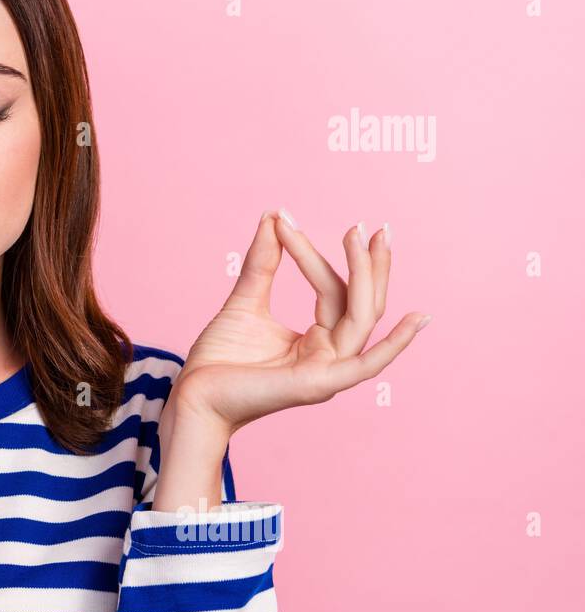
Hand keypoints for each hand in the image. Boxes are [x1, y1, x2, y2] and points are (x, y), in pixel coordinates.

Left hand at [169, 208, 430, 436]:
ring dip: (366, 276)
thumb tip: (274, 216)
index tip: (285, 219)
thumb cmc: (218, 360)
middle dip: (366, 263)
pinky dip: (395, 344)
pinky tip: (417, 318)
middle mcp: (329, 356)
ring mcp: (328, 372)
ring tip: (361, 236)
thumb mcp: (245, 301)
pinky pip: (366, 364)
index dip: (312, 254)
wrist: (194, 395)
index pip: (331, 290)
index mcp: (317, 341)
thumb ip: (263, 263)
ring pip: (362, 319)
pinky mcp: (319, 385)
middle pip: (360, 303)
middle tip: (363, 224)